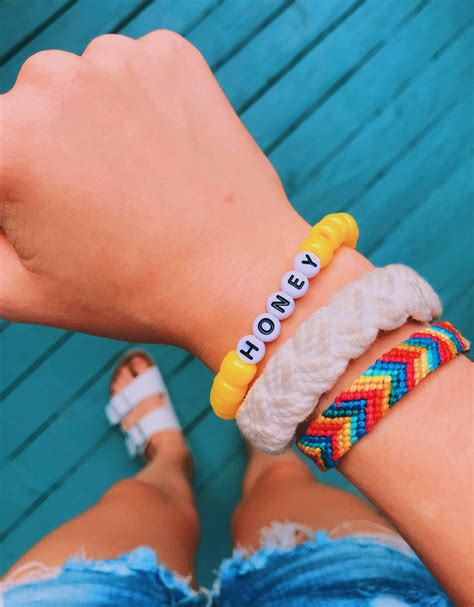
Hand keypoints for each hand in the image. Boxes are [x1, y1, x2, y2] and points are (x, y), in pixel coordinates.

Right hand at [0, 31, 304, 350]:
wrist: (239, 276)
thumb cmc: (132, 292)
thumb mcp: (19, 292)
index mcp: (6, 142)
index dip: (11, 191)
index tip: (41, 213)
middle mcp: (54, 83)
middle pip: (22, 112)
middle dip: (41, 154)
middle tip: (90, 206)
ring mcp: (117, 61)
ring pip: (75, 86)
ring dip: (88, 124)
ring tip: (132, 182)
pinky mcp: (169, 56)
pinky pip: (129, 72)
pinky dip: (136, 104)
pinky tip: (161, 153)